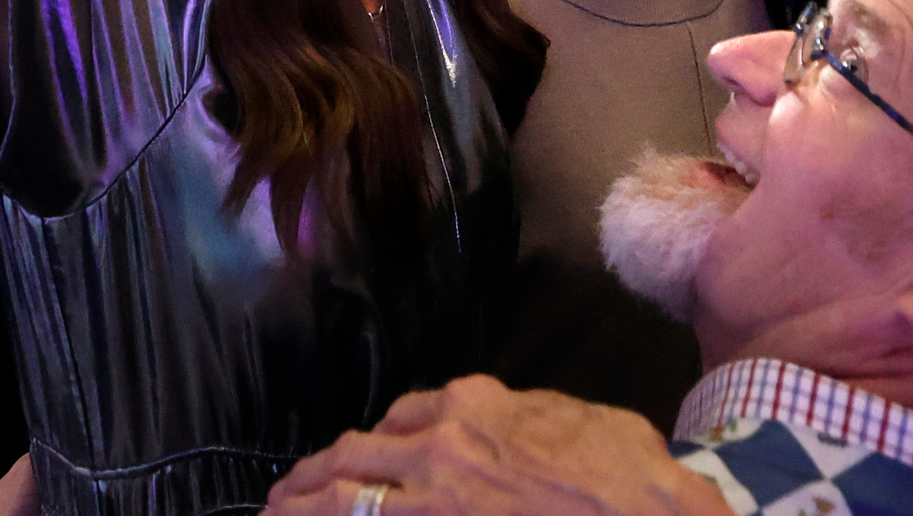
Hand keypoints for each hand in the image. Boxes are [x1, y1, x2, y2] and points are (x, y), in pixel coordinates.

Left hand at [265, 377, 725, 515]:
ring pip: (343, 499)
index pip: (401, 418)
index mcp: (476, 408)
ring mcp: (431, 500)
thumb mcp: (585, 420)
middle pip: (353, 458)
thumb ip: (533, 416)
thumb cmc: (631, 479)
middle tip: (282, 498)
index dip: (372, 444)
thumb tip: (515, 422)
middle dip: (311, 479)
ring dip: (300, 508)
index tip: (356, 461)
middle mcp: (440, 446)